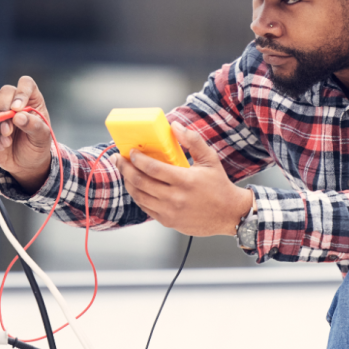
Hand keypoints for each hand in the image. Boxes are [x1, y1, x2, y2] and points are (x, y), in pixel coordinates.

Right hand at [0, 76, 52, 192]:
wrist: (25, 164)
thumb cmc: (36, 147)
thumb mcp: (42, 138)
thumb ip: (34, 126)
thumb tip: (19, 116)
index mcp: (32, 101)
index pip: (26, 84)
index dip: (21, 93)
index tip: (17, 109)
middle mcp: (15, 102)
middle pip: (5, 92)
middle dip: (4, 110)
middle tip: (8, 131)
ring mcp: (0, 111)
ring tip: (6, 141)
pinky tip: (1, 144)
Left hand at [113, 123, 253, 237]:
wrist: (230, 214)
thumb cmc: (219, 185)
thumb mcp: (210, 159)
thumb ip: (192, 141)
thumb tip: (174, 126)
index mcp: (184, 180)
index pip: (152, 168)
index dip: (136, 159)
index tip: (130, 152)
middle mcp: (175, 198)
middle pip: (140, 182)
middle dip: (125, 169)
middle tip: (119, 159)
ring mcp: (170, 212)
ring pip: (139, 196)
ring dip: (128, 183)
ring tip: (124, 172)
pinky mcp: (168, 222)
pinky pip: (146, 208)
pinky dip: (138, 196)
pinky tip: (136, 187)